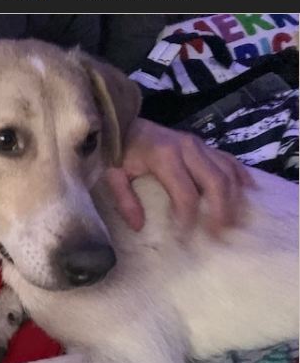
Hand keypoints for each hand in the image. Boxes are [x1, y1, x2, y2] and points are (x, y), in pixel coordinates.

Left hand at [107, 117, 253, 234]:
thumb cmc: (117, 152)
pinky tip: (249, 192)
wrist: (123, 123)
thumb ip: (125, 201)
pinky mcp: (203, 144)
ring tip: (234, 223)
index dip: (189, 218)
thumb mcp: (112, 176)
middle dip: (220, 212)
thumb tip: (139, 227)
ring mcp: (198, 144)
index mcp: (164, 156)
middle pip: (215, 183)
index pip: (185, 193)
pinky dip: (241, 176)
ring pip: (227, 172)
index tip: (186, 238)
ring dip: (234, 199)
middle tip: (218, 236)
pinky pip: (229, 159)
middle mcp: (187, 148)